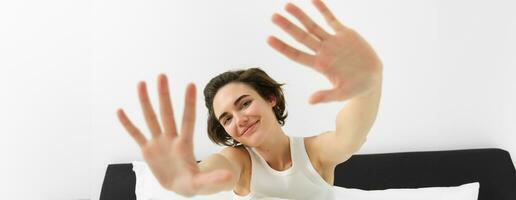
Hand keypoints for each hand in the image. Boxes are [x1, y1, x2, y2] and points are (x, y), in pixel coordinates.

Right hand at [116, 74, 231, 196]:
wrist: (179, 186)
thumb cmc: (192, 183)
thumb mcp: (203, 183)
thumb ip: (214, 178)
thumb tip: (231, 177)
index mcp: (185, 144)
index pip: (187, 120)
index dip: (188, 103)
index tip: (190, 84)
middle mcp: (171, 139)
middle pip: (167, 113)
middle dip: (164, 95)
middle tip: (162, 75)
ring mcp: (158, 143)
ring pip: (151, 118)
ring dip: (145, 102)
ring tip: (141, 84)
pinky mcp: (148, 150)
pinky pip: (136, 134)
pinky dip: (128, 124)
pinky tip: (120, 111)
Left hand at [268, 0, 382, 103]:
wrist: (372, 78)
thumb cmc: (355, 89)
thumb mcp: (341, 94)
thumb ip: (326, 96)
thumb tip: (310, 101)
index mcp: (320, 65)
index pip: (296, 54)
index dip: (282, 47)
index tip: (268, 39)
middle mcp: (323, 51)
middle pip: (301, 37)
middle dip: (287, 27)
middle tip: (273, 17)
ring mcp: (333, 42)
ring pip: (313, 26)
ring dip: (301, 16)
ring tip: (287, 5)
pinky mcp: (345, 34)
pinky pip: (331, 20)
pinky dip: (323, 10)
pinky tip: (314, 0)